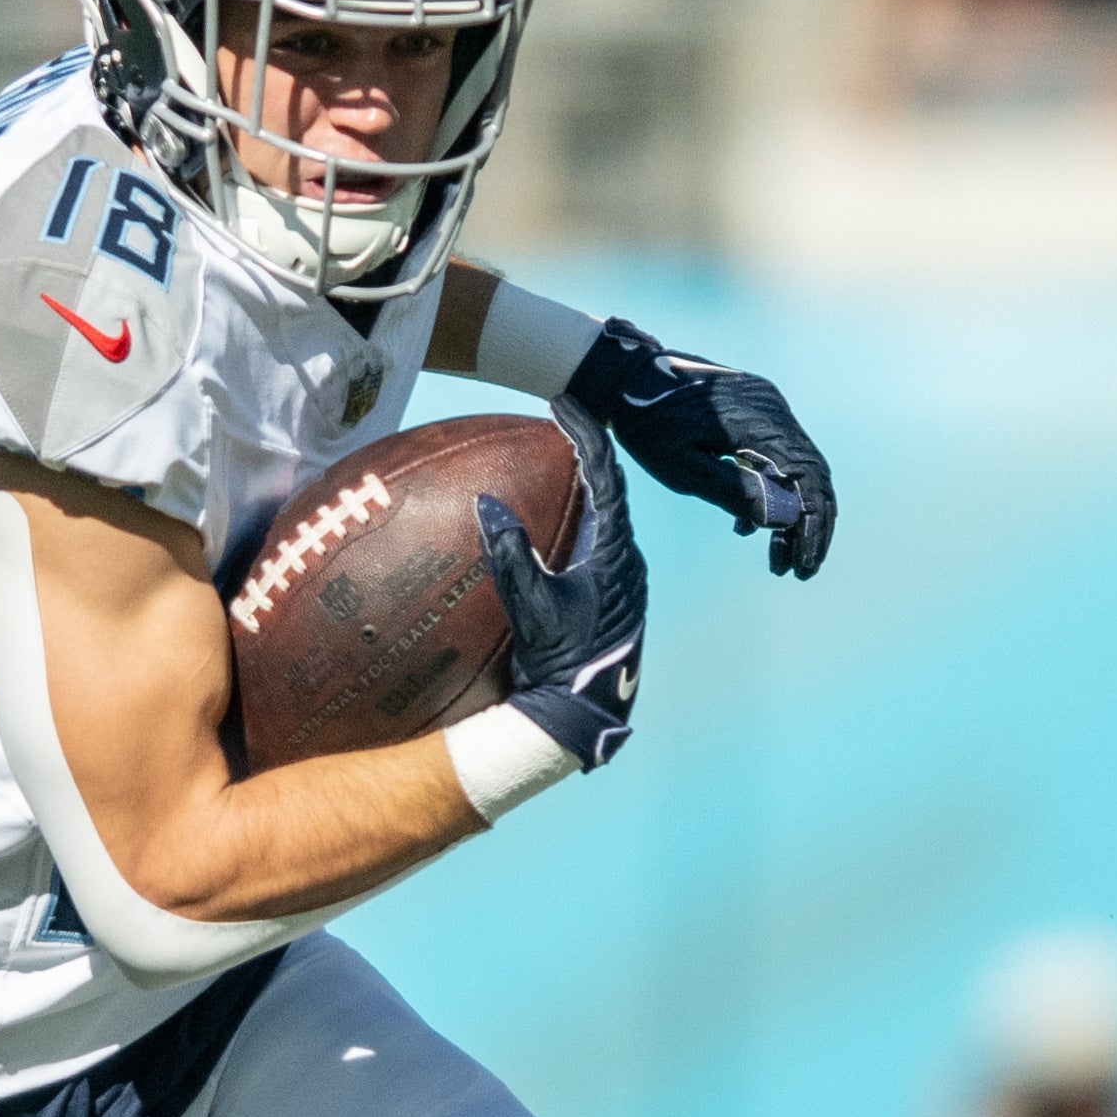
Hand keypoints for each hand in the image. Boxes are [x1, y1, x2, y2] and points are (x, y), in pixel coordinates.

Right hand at [473, 400, 645, 771]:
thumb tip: (487, 504)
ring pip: (610, 512)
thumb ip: (511, 556)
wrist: (584, 714)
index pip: (603, 475)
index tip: (562, 402)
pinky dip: (582, 511)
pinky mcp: (615, 594)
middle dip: (587, 447)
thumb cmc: (559, 664)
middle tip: (561, 416)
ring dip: (587, 480)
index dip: (583, 433)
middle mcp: (629, 560)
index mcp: (616, 553)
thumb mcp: (530, 609)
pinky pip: (601, 537)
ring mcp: (625, 578)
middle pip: (612, 486)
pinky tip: (558, 514)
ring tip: (560, 454)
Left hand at [568, 320, 833, 577]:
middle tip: (795, 570)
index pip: (809, 478)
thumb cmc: (645, 424)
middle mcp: (773, 408)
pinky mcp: (755, 408)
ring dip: (789, 513)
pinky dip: (771, 489)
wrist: (622, 374)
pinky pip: (777, 454)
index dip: (814, 526)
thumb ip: (734, 490)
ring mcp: (767, 405)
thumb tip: (784, 518)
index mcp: (759, 421)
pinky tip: (747, 524)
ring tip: (775, 559)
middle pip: (811, 474)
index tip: (804, 567)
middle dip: (807, 527)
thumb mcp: (681, 468)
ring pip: (796, 466)